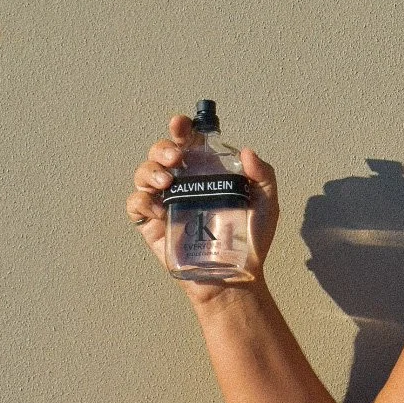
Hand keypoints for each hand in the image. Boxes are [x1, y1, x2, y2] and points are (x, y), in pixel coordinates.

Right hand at [126, 113, 279, 301]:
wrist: (236, 278)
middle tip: (175, 157)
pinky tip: (159, 207)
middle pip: (161, 152)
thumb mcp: (267, 204)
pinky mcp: (153, 224)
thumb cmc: (251, 241)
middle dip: (163, 147)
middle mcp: (185, 183)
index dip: (182, 128)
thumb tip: (247, 151)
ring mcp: (167, 202)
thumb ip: (263, 175)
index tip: (181, 125)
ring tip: (167, 181)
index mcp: (208, 172)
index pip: (190, 141)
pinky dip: (141, 200)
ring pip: (144, 173)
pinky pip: (136, 204)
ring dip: (150, 170)